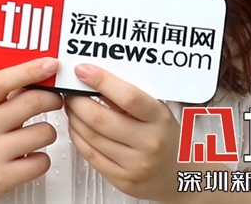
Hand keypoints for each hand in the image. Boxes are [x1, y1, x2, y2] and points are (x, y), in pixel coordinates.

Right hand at [0, 58, 63, 203]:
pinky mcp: (4, 177)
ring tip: (37, 135)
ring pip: (44, 132)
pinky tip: (30, 157)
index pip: (2, 81)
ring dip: (48, 133)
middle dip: (53, 99)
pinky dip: (42, 159)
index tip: (50, 64)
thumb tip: (39, 73)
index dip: (29, 70)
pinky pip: (42, 161)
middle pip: (31, 102)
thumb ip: (8, 94)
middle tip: (55, 100)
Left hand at [64, 63, 182, 202]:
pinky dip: (77, 137)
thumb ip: (127, 97)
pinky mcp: (122, 180)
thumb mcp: (156, 112)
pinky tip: (77, 127)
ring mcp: (135, 164)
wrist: (180, 176)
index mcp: (159, 119)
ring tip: (72, 107)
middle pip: (100, 118)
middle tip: (70, 91)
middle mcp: (149, 143)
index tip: (83, 70)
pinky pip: (90, 155)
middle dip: (77, 101)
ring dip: (74, 118)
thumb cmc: (165, 138)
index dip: (101, 81)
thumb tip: (95, 77)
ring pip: (91, 137)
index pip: (128, 97)